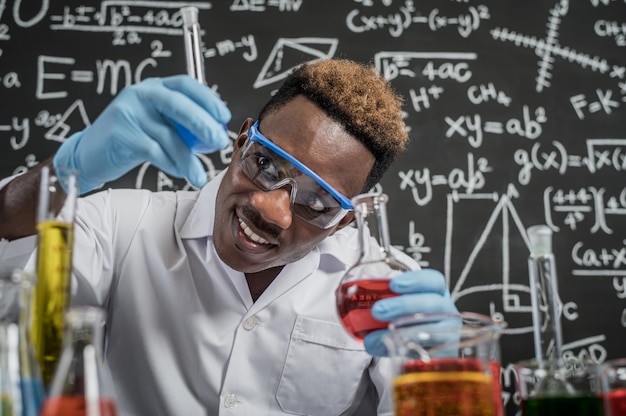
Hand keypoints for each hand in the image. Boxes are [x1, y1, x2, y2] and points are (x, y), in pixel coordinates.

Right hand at [53, 75, 230, 193]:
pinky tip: (179, 172)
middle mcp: (141, 94)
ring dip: (188, 158)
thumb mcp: (157, 123)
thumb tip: (216, 131)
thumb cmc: (130, 140)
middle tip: (219, 143)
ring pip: (168, 135)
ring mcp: (129, 112)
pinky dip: (170, 163)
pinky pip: (155, 151)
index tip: (224, 117)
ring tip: (198, 173)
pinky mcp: (121, 133)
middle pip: (180, 106)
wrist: (89, 154)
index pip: (186, 85)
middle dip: (204, 125)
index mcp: (154, 87)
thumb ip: (181, 123)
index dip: (208, 100)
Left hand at [363, 268, 457, 355]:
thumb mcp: (398, 313)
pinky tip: (391, 348)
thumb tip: (359, 320)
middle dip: (404, 304)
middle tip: (378, 310)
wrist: (425, 356)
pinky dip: (406, 349)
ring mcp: (448, 335)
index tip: (394, 284)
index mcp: (435, 295)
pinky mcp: (444, 356)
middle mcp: (446, 313)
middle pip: (433, 303)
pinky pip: (429, 352)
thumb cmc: (410, 327)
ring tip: (378, 334)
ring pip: (432, 329)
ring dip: (402, 329)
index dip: (416, 280)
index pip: (434, 281)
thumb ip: (383, 309)